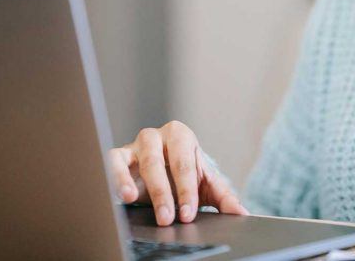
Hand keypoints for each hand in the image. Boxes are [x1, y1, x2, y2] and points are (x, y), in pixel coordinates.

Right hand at [108, 120, 249, 225]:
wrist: (163, 174)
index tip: (188, 214)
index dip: (187, 190)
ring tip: (137, 201)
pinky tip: (123, 195)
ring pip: (139, 159)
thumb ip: (223, 197)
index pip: (185, 163)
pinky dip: (116, 176)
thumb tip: (241, 212)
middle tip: (168, 217)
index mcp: (182, 137)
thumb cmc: (184, 176)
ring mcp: (137, 145)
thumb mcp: (205, 185)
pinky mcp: (118, 156)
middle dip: (165, 191)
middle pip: (161, 161)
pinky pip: (113, 161)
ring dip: (138, 183)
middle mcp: (158, 136)